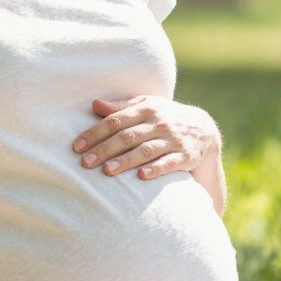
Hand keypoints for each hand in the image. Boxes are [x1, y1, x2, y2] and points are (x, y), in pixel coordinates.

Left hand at [72, 96, 217, 181]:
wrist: (204, 130)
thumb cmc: (166, 117)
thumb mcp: (147, 106)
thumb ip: (121, 107)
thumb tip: (94, 104)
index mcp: (146, 109)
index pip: (115, 121)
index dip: (95, 133)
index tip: (77, 147)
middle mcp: (159, 123)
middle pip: (127, 136)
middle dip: (105, 149)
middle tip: (85, 163)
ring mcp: (173, 139)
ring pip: (146, 150)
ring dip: (126, 160)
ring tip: (107, 171)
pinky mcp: (185, 156)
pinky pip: (169, 163)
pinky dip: (155, 169)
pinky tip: (141, 177)